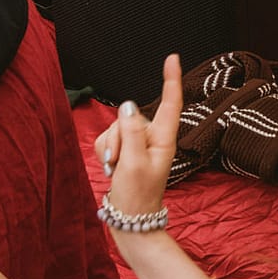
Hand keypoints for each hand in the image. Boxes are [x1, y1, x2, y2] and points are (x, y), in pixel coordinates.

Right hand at [92, 54, 182, 218]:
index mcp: (164, 140)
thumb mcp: (133, 164)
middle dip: (117, 137)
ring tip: (116, 169)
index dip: (171, 80)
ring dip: (110, 148)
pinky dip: (105, 153)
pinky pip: (107, 139)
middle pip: (129, 118)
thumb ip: (130, 133)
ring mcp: (138, 144)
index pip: (169, 104)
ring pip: (115, 128)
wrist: (129, 220)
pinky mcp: (124, 150)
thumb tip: (129, 106)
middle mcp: (152, 138)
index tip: (172, 58)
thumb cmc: (137, 195)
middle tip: (119, 164)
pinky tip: (112, 168)